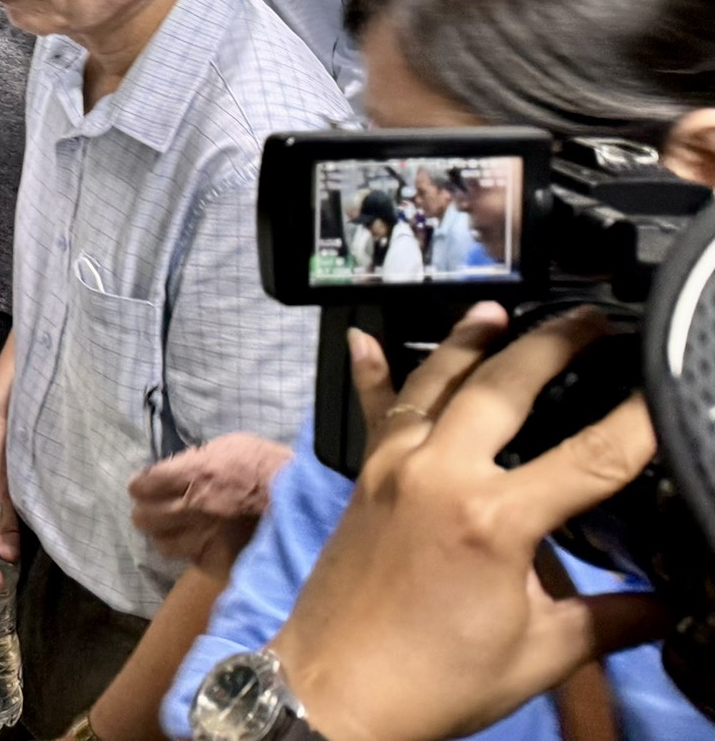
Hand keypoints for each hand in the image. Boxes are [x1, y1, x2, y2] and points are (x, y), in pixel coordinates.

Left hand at [128, 432, 291, 571]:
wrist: (305, 502)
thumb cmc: (269, 466)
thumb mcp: (229, 447)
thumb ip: (197, 460)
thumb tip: (176, 470)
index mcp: (193, 474)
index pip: (144, 485)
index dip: (141, 486)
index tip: (143, 486)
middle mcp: (192, 507)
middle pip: (144, 518)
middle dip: (146, 511)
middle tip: (154, 508)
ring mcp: (205, 538)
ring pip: (162, 543)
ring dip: (165, 535)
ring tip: (176, 529)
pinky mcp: (220, 561)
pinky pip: (190, 559)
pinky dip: (191, 551)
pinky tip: (200, 543)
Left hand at [268, 305, 665, 740]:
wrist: (334, 692)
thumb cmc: (438, 680)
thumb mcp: (540, 653)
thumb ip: (609, 619)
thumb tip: (667, 605)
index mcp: (494, 520)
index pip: (589, 458)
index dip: (636, 423)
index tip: (663, 390)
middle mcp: (440, 474)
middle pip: (505, 388)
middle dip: (553, 345)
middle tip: (589, 320)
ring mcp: (393, 467)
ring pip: (435, 383)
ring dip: (469, 342)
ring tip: (499, 309)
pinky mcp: (363, 477)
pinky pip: (373, 412)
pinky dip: (370, 374)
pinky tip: (359, 336)